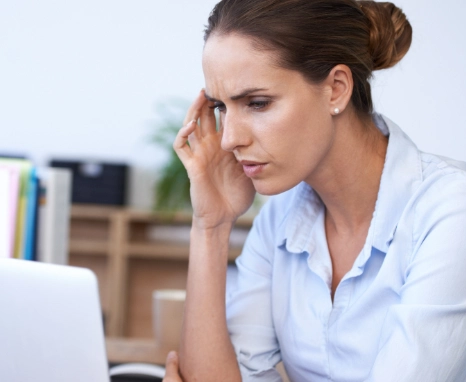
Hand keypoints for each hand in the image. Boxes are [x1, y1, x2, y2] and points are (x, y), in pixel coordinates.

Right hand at [174, 90, 255, 229]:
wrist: (224, 217)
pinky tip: (191, 125)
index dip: (228, 100)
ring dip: (194, 109)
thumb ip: (262, 152)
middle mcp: (210, 145)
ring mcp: (199, 154)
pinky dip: (183, 134)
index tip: (239, 85)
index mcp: (226, 144)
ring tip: (202, 95)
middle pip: (206, 114)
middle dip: (210, 98)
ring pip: (191, 124)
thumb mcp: (255, 167)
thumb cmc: (239, 195)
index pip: (224, 116)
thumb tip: (284, 134)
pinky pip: (181, 146)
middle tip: (218, 81)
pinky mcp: (191, 165)